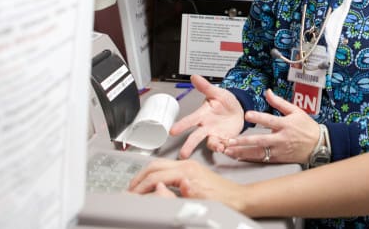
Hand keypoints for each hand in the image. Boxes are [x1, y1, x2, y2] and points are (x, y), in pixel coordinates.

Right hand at [129, 158, 243, 209]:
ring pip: (160, 165)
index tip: (131, 196)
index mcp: (186, 171)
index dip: (140, 188)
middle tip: (129, 191)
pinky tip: (153, 184)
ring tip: (137, 188)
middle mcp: (187, 165)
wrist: (239, 199)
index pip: (155, 176)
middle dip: (139, 178)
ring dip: (146, 176)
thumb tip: (157, 189)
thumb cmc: (224, 201)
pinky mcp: (191, 170)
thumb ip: (174, 196)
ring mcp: (189, 166)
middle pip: (154, 166)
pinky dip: (155, 175)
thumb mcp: (197, 202)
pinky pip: (167, 169)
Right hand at [170, 75, 244, 158]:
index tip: (172, 131)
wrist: (239, 109)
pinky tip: (227, 147)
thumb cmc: (224, 102)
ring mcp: (215, 134)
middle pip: (195, 137)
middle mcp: (206, 127)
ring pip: (211, 143)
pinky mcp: (225, 139)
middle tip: (182, 154)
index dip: (181, 125)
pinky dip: (225, 147)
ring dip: (214, 145)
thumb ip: (205, 87)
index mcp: (202, 115)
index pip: (190, 120)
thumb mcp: (217, 92)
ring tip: (218, 147)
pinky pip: (224, 145)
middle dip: (189, 146)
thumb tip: (194, 77)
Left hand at [222, 88, 321, 164]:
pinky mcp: (279, 158)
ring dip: (242, 152)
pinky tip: (239, 157)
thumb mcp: (296, 111)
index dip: (258, 117)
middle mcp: (281, 138)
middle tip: (230, 140)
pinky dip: (250, 158)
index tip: (247, 115)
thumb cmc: (307, 127)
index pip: (270, 120)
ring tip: (229, 150)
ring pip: (259, 153)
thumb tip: (267, 92)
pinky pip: (262, 159)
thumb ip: (279, 102)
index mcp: (286, 124)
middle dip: (244, 141)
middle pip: (260, 140)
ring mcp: (279, 150)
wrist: (319, 145)